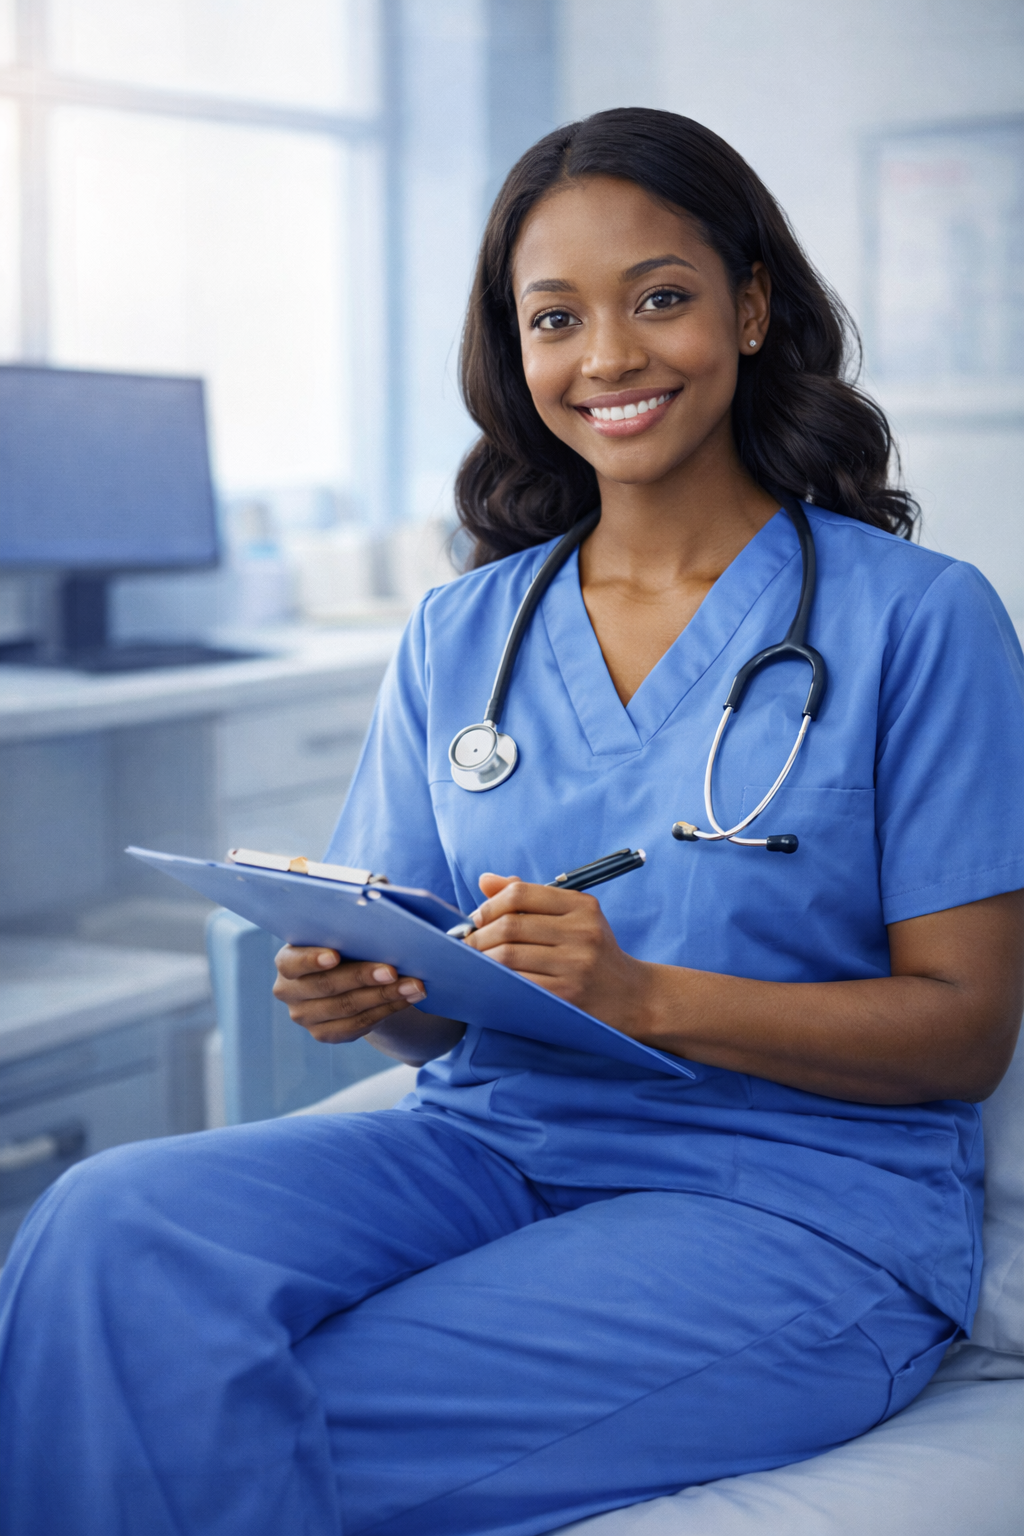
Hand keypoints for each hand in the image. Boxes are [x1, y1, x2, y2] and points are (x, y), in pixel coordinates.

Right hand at [273, 947, 425, 1043]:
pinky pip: (357, 1025)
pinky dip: (386, 1010)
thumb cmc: (345, 948)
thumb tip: (380, 924)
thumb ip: (349, 933)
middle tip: (393, 971)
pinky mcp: (323, 1034)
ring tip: (413, 986)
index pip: (292, 962)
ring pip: (347, 1008)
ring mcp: (305, 1016)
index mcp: (287, 961)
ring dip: (384, 996)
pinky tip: (406, 1000)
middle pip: (327, 986)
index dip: (312, 959)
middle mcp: (288, 991)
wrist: (348, 980)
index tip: (335, 955)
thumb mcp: (340, 937)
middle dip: (363, 977)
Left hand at [463, 873, 647, 1030]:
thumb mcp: (573, 917)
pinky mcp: (567, 995)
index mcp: (581, 906)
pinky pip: (518, 983)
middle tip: (468, 944)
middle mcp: (582, 932)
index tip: (477, 918)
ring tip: (475, 962)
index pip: (521, 894)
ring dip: (483, 959)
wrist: (631, 996)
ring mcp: (576, 965)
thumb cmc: (593, 952)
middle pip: (511, 926)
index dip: (489, 905)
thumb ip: (530, 897)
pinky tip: (491, 980)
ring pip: (509, 956)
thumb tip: (485, 880)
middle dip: (479, 935)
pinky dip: (497, 980)